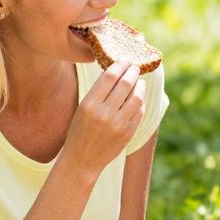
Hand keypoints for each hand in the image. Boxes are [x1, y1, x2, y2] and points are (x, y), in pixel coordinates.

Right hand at [63, 62, 145, 177]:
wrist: (82, 159)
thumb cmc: (79, 130)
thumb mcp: (83, 108)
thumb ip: (99, 92)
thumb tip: (117, 72)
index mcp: (89, 104)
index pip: (109, 77)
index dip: (119, 65)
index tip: (124, 61)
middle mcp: (104, 113)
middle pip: (125, 84)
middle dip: (132, 72)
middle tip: (135, 67)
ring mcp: (118, 124)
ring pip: (136, 97)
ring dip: (140, 86)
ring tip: (139, 82)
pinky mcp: (128, 133)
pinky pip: (139, 112)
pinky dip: (140, 102)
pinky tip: (138, 98)